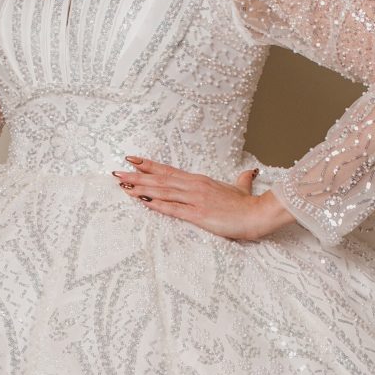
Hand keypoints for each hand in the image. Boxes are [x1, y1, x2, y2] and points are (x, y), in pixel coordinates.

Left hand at [113, 158, 291, 240]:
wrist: (257, 214)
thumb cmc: (248, 204)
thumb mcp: (241, 188)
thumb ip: (241, 179)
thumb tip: (248, 172)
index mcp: (199, 180)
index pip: (169, 170)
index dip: (149, 165)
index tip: (132, 159)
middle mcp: (193, 186)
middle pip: (160, 178)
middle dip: (137, 175)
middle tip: (116, 172)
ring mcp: (194, 199)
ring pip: (162, 191)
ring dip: (141, 188)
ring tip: (122, 185)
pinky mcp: (197, 214)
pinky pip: (172, 209)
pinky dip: (155, 204)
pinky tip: (141, 201)